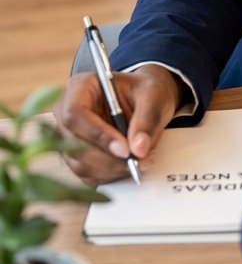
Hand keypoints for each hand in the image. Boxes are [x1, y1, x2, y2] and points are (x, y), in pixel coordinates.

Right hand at [53, 66, 181, 184]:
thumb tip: (138, 149)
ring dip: (112, 169)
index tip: (125, 149)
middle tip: (138, 161)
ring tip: (140, 162)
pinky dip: (111, 175)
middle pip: (74, 145)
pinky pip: (88, 175)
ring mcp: (69, 138)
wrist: (145, 99)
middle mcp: (67, 113)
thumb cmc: (144, 90)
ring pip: (81, 164)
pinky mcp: (78, 157)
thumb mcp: (153, 94)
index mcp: (80, 87)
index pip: (75, 114)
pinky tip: (130, 166)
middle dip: (108, 158)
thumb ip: (147, 118)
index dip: (98, 135)